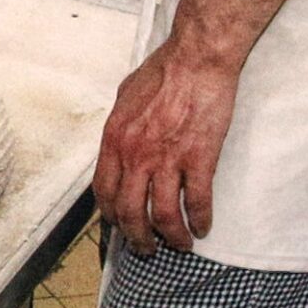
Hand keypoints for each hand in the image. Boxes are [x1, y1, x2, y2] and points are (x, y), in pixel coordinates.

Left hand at [93, 39, 239, 255]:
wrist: (197, 58)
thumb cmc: (164, 71)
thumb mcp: (126, 96)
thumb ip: (120, 126)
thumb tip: (119, 145)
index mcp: (115, 140)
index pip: (104, 192)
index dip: (111, 216)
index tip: (120, 227)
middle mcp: (136, 155)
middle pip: (130, 213)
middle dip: (138, 239)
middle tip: (147, 249)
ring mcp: (167, 159)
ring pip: (163, 216)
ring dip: (172, 237)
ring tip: (180, 245)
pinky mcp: (198, 159)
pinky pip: (197, 201)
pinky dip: (200, 220)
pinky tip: (203, 227)